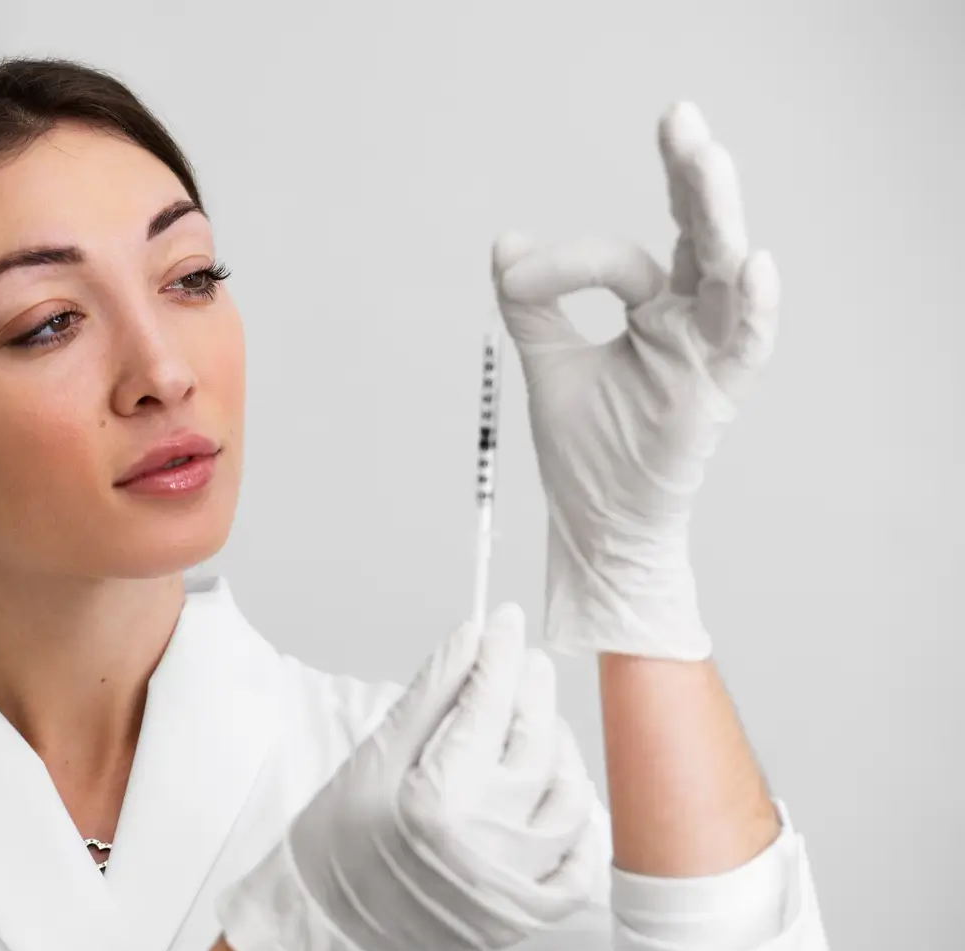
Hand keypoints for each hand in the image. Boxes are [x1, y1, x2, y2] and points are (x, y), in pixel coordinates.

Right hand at [215, 605, 598, 950]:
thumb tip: (470, 639)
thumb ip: (430, 694)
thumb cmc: (339, 840)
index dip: (501, 654)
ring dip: (558, 752)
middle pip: (535, 744)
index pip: (489, 705)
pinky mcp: (525, 913)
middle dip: (532, 692)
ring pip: (567, 798)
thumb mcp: (375, 755)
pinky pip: (578, 866)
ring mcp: (511, 882)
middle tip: (526, 664)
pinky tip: (558, 793)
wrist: (330, 918)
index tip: (506, 623)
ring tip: (536, 728)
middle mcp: (485, 842)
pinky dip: (578, 826)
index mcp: (439, 800)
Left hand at [492, 102, 778, 661]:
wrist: (592, 522)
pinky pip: (746, 345)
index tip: (516, 277)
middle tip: (679, 117)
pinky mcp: (715, 395)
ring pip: (726, 275)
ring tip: (707, 160)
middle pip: (702, 236)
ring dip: (718, 217)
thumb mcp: (547, 361)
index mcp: (655, 309)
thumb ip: (533, 304)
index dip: (570, 260)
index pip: (625, 256)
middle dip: (690, 176)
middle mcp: (690, 322)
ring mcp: (708, 355)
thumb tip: (507, 243)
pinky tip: (754, 264)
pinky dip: (756, 308)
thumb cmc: (585, 448)